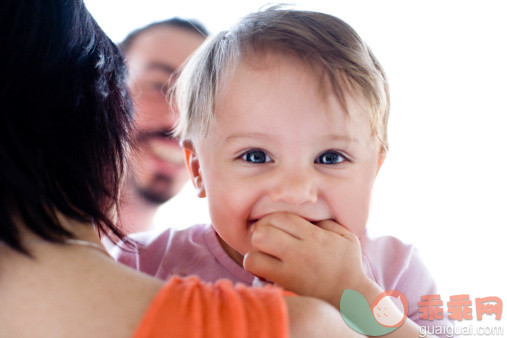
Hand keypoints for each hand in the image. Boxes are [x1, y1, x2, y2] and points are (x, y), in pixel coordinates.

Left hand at [243, 211, 367, 308]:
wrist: (352, 299)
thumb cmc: (349, 266)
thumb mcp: (347, 238)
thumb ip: (327, 222)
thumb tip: (308, 216)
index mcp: (314, 237)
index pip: (280, 218)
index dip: (271, 219)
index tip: (273, 227)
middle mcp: (300, 253)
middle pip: (261, 234)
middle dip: (258, 234)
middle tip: (264, 240)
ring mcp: (290, 272)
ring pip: (253, 257)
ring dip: (254, 255)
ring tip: (262, 257)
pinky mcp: (284, 289)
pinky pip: (258, 278)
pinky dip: (258, 274)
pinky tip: (265, 273)